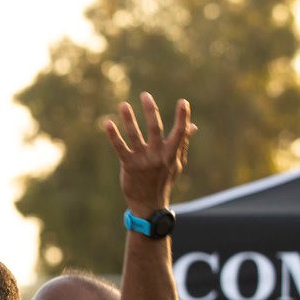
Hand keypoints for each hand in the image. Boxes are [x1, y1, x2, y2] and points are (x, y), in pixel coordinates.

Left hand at [103, 92, 195, 218]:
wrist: (149, 204)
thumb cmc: (163, 179)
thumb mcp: (176, 163)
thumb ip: (183, 143)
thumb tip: (192, 126)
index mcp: (171, 153)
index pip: (180, 132)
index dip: (182, 117)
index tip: (183, 102)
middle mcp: (158, 155)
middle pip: (155, 129)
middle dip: (151, 111)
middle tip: (145, 95)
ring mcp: (143, 160)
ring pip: (135, 136)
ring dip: (129, 119)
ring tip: (123, 105)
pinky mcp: (129, 165)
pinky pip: (120, 147)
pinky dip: (113, 135)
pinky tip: (107, 123)